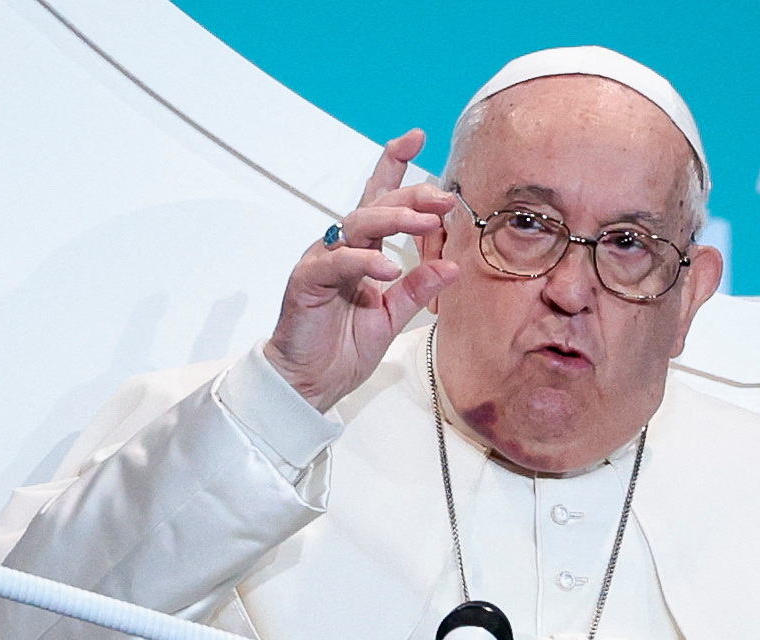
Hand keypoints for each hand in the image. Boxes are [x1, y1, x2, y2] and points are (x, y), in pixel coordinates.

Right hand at [264, 129, 458, 410]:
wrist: (309, 382)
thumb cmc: (342, 347)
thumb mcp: (392, 316)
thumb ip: (417, 288)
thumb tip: (452, 265)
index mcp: (363, 250)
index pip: (378, 199)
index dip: (394, 165)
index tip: (417, 138)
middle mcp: (342, 248)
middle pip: (376, 205)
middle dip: (412, 196)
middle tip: (446, 198)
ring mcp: (322, 261)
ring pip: (358, 224)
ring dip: (394, 219)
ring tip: (426, 223)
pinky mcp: (307, 280)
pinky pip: (337, 262)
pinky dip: (363, 262)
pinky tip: (386, 266)